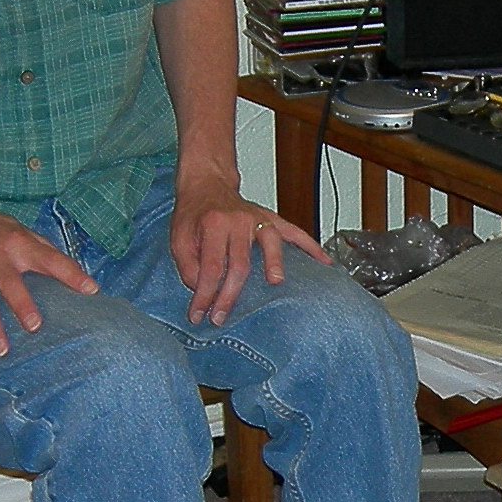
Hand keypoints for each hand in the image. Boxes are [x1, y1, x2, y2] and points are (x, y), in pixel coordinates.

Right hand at [0, 198, 97, 356]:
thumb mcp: (20, 231)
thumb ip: (43, 250)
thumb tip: (71, 269)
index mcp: (20, 243)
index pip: (51, 259)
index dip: (72, 274)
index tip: (90, 289)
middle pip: (11, 284)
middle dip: (22, 305)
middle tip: (34, 326)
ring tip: (3, 350)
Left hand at [169, 171, 330, 326]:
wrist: (207, 184)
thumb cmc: (193, 213)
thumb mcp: (178, 237)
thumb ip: (187, 264)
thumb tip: (201, 289)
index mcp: (213, 224)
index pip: (210, 267)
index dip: (204, 294)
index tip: (198, 315)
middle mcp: (239, 220)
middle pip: (240, 263)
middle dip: (229, 294)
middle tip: (221, 317)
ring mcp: (258, 218)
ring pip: (271, 243)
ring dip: (274, 264)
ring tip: (275, 283)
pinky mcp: (271, 219)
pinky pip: (294, 232)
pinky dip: (310, 246)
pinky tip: (324, 262)